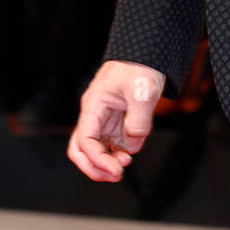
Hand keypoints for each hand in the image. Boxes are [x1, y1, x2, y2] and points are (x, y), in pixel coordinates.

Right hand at [67, 60, 165, 181]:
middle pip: (81, 148)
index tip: (117, 170)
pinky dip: (120, 152)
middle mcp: (96, 114)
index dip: (98, 160)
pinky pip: (114, 143)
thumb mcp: (143, 91)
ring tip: (126, 163)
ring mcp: (106, 119)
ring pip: (97, 149)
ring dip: (108, 161)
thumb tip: (133, 144)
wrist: (148, 53)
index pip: (85, 140)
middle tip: (115, 176)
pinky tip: (132, 149)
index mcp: (94, 105)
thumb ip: (138, 120)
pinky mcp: (118, 121)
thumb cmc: (140, 66)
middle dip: (94, 167)